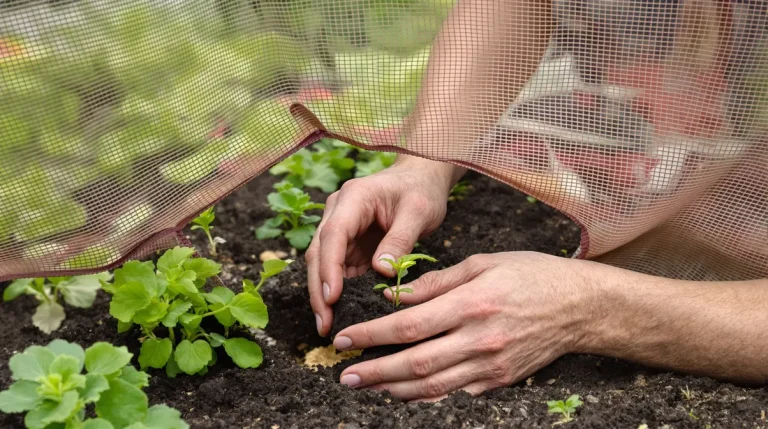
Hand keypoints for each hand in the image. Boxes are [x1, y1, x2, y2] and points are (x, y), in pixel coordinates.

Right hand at [306, 156, 464, 335]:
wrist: (421, 178)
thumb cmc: (421, 190)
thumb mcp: (418, 212)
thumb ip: (400, 240)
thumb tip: (382, 272)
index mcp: (353, 198)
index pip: (333, 235)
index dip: (329, 268)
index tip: (331, 298)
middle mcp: (338, 212)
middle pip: (318, 253)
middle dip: (319, 290)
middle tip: (325, 324)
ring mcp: (341, 228)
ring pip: (322, 264)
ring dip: (323, 295)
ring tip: (329, 327)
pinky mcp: (348, 243)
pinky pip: (338, 269)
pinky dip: (338, 291)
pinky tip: (342, 314)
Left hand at [332, 252, 598, 400]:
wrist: (580, 307)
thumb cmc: (531, 275)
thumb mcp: (483, 264)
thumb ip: (436, 282)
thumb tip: (396, 296)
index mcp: (471, 303)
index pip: (408, 325)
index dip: (372, 336)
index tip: (345, 339)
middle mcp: (479, 339)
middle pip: (415, 363)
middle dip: (374, 372)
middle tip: (345, 376)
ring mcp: (491, 365)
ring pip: (433, 386)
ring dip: (394, 390)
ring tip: (367, 387)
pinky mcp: (500, 381)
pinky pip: (455, 393)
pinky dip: (426, 396)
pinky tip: (405, 392)